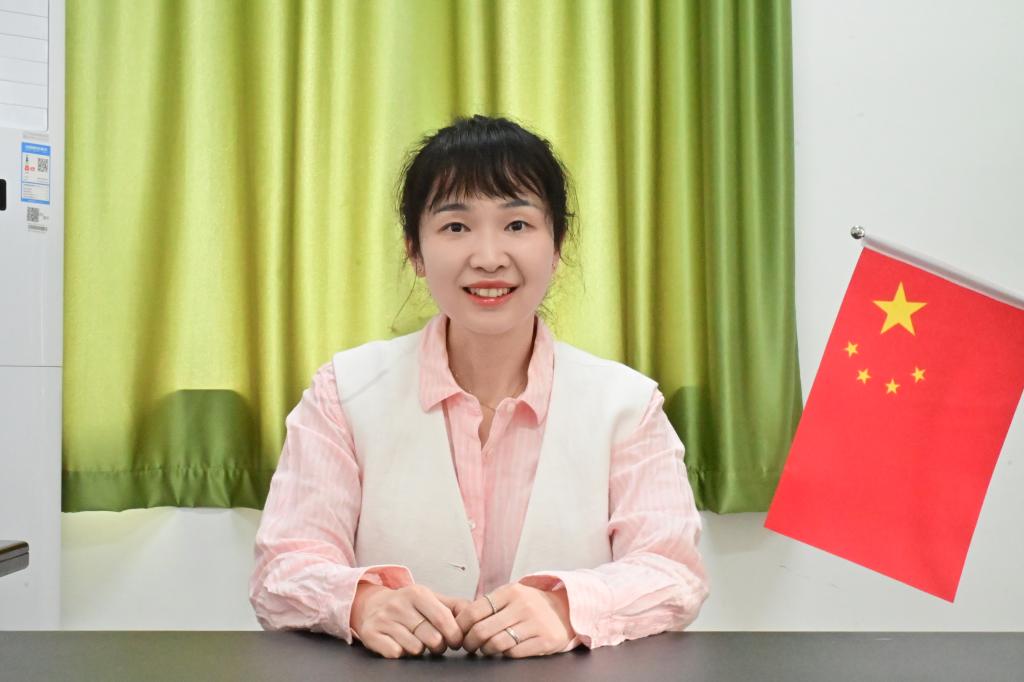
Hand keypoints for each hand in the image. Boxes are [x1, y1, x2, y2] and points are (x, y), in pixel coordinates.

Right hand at [350, 583, 469, 657]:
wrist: (372, 605)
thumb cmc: (409, 605)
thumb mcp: (431, 599)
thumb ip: (455, 606)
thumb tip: (476, 614)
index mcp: (417, 593)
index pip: (443, 618)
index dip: (454, 635)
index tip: (456, 641)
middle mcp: (398, 604)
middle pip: (431, 637)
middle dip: (439, 646)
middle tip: (436, 643)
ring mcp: (383, 619)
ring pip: (414, 648)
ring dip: (420, 650)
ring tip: (417, 641)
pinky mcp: (370, 634)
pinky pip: (395, 653)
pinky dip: (401, 653)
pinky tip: (400, 644)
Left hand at [455, 582, 575, 657]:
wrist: (567, 609)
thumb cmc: (531, 604)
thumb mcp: (512, 595)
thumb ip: (489, 604)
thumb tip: (459, 618)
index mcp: (510, 591)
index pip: (474, 610)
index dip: (461, 626)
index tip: (459, 633)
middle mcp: (523, 605)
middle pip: (482, 630)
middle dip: (469, 642)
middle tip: (468, 646)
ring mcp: (535, 623)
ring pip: (496, 644)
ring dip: (485, 650)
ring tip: (485, 649)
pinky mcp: (545, 640)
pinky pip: (514, 653)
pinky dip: (505, 654)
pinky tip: (504, 651)